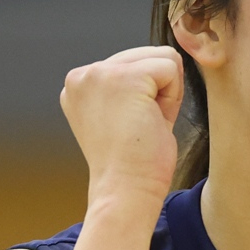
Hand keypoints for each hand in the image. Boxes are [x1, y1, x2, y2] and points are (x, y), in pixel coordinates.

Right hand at [60, 45, 185, 249]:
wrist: (126, 193)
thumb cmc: (133, 165)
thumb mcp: (124, 115)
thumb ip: (133, 86)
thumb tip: (169, 56)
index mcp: (78, 85)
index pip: (131, 64)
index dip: (146, 96)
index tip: (131, 127)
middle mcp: (81, 74)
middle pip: (147, 55)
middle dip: (157, 91)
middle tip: (141, 129)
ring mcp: (99, 73)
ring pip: (162, 58)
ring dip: (165, 93)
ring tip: (144, 125)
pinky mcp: (124, 78)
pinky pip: (171, 68)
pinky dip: (172, 98)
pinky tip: (151, 122)